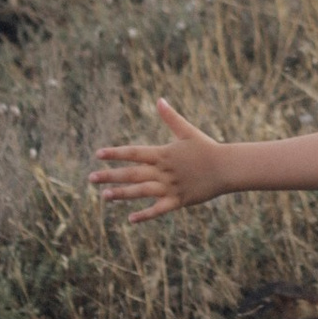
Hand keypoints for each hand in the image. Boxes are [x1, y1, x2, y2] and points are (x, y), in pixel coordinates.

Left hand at [90, 97, 228, 220]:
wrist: (226, 167)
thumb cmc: (206, 148)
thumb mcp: (188, 131)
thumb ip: (171, 118)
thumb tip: (159, 100)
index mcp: (163, 153)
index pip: (134, 152)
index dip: (115, 153)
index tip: (98, 154)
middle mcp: (163, 171)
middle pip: (132, 173)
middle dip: (110, 175)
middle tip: (90, 179)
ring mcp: (170, 187)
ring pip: (141, 191)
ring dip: (122, 194)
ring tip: (104, 197)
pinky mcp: (178, 200)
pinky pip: (158, 209)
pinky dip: (145, 215)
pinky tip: (131, 219)